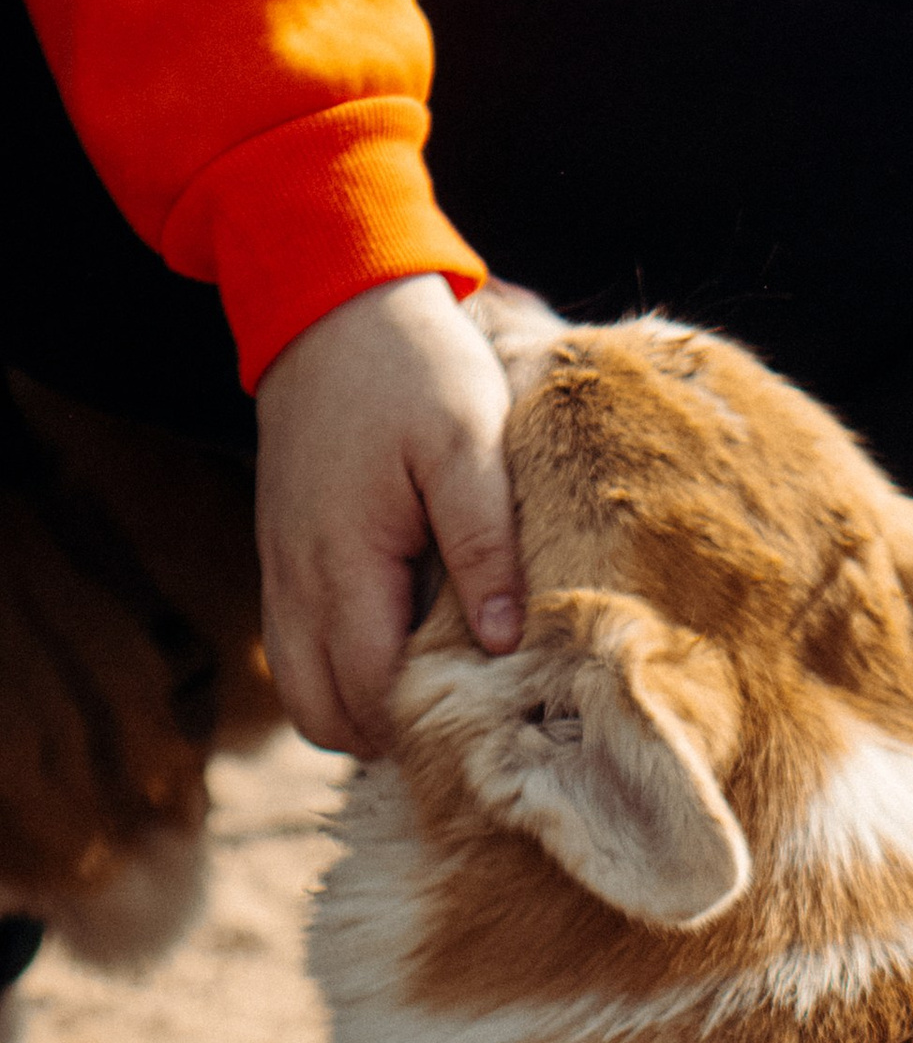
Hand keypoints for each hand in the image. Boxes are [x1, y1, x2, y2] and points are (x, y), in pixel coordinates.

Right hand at [255, 274, 517, 757]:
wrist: (328, 305)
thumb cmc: (412, 368)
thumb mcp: (469, 442)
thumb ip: (484, 543)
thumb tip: (502, 641)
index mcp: (345, 561)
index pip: (373, 694)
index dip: (429, 729)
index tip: (495, 729)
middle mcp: (298, 581)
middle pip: (330, 717)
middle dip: (395, 737)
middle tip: (472, 721)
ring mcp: (282, 573)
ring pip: (307, 696)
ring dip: (364, 712)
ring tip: (440, 694)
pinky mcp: (284, 560)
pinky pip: (299, 653)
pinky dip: (343, 675)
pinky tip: (406, 652)